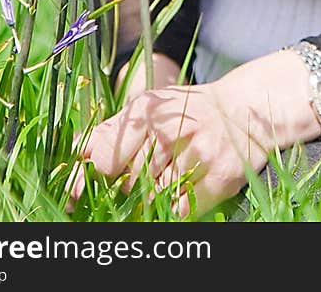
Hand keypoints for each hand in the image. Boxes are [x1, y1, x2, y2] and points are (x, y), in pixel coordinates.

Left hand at [67, 49, 320, 217]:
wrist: (245, 112)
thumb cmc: (190, 112)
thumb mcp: (151, 109)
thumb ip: (114, 131)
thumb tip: (78, 155)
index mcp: (149, 112)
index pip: (104, 154)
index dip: (88, 178)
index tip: (75, 196)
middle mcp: (172, 132)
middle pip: (128, 183)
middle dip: (126, 188)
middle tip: (144, 177)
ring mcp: (197, 157)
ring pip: (152, 199)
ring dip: (152, 199)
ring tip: (171, 176)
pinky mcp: (218, 180)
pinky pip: (180, 211)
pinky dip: (174, 209)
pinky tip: (181, 192)